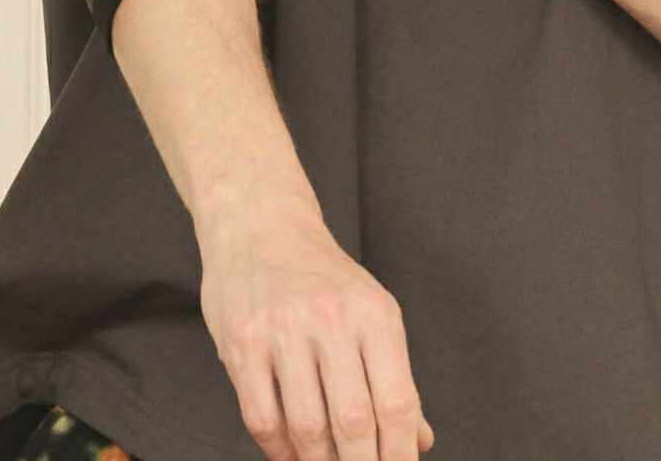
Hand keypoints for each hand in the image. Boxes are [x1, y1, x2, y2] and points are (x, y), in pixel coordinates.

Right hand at [199, 193, 435, 460]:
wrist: (260, 223)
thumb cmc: (321, 276)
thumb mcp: (370, 311)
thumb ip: (394, 377)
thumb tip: (419, 441)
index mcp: (375, 313)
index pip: (397, 403)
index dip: (400, 456)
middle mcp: (332, 318)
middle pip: (355, 422)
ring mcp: (283, 329)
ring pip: (308, 427)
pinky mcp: (242, 341)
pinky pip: (262, 418)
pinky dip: (279, 451)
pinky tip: (290, 455)